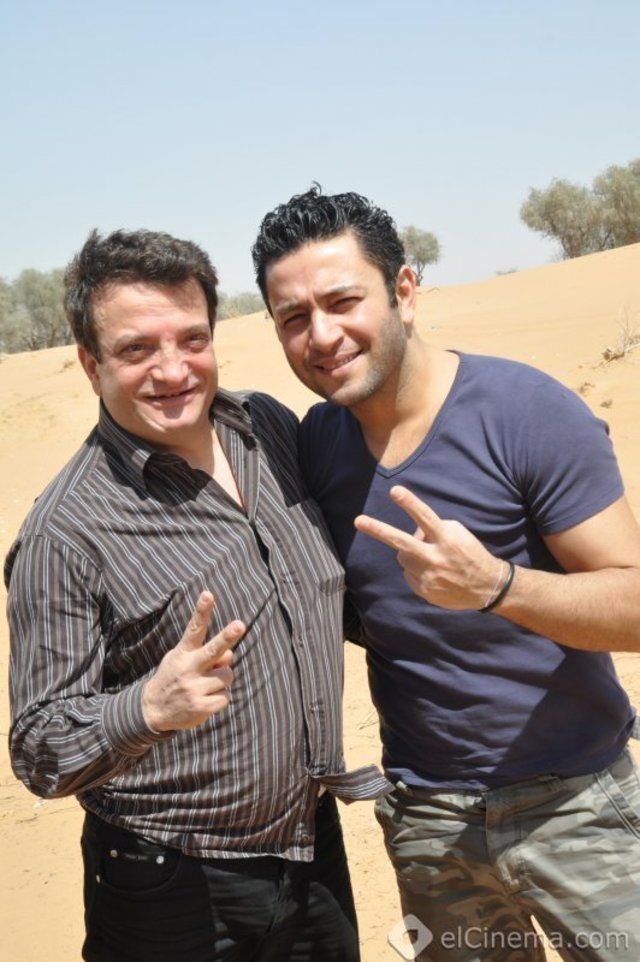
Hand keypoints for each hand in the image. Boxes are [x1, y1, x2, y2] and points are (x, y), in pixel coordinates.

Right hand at [142, 592, 244, 731]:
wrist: (153, 710)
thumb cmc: (176, 676)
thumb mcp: (183, 659)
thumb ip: (206, 653)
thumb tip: (229, 654)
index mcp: (183, 653)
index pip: (194, 628)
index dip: (202, 611)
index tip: (208, 594)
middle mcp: (188, 668)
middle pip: (213, 650)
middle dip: (227, 637)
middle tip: (240, 624)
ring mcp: (194, 688)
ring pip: (227, 676)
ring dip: (221, 680)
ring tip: (204, 685)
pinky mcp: (200, 707)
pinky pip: (225, 697)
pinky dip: (219, 698)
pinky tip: (205, 700)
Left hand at [354, 486, 503, 610]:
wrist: (486, 587)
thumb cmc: (468, 553)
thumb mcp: (457, 533)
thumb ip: (432, 529)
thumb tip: (412, 532)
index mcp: (447, 539)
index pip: (426, 517)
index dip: (410, 503)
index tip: (394, 491)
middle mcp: (435, 558)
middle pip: (402, 542)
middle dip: (378, 530)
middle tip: (358, 521)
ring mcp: (428, 576)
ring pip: (403, 557)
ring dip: (411, 554)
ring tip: (432, 558)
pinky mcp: (424, 591)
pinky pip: (409, 574)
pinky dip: (417, 571)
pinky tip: (435, 574)